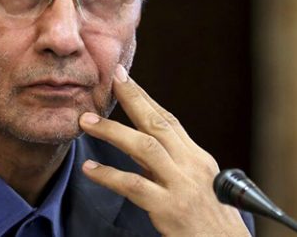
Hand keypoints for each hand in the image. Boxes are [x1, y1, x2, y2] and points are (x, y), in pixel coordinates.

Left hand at [78, 65, 248, 236]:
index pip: (169, 120)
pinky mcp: (169, 208)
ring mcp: (181, 186)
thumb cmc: (210, 219)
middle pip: (157, 124)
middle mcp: (191, 165)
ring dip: (112, 131)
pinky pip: (133, 185)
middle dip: (132, 99)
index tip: (124, 78)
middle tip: (110, 81)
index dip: (145, 97)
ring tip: (86, 121)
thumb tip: (139, 146)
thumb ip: (171, 164)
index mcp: (196, 158)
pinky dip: (108, 175)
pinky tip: (89, 169)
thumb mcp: (196, 184)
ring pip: (144, 147)